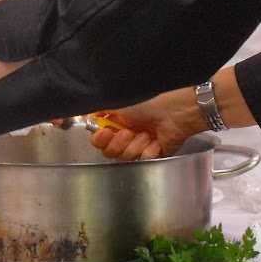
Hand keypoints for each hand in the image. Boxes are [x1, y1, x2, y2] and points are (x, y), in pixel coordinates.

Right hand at [88, 88, 207, 160]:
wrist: (176, 111)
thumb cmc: (150, 101)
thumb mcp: (118, 100)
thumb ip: (98, 109)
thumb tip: (85, 118)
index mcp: (115, 121)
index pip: (98, 139)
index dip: (99, 139)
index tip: (105, 132)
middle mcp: (125, 134)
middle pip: (109, 152)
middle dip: (118, 144)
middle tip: (128, 132)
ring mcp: (139, 145)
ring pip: (125, 158)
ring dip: (135, 146)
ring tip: (147, 134)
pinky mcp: (152, 154)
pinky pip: (142, 161)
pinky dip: (149, 150)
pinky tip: (156, 140)